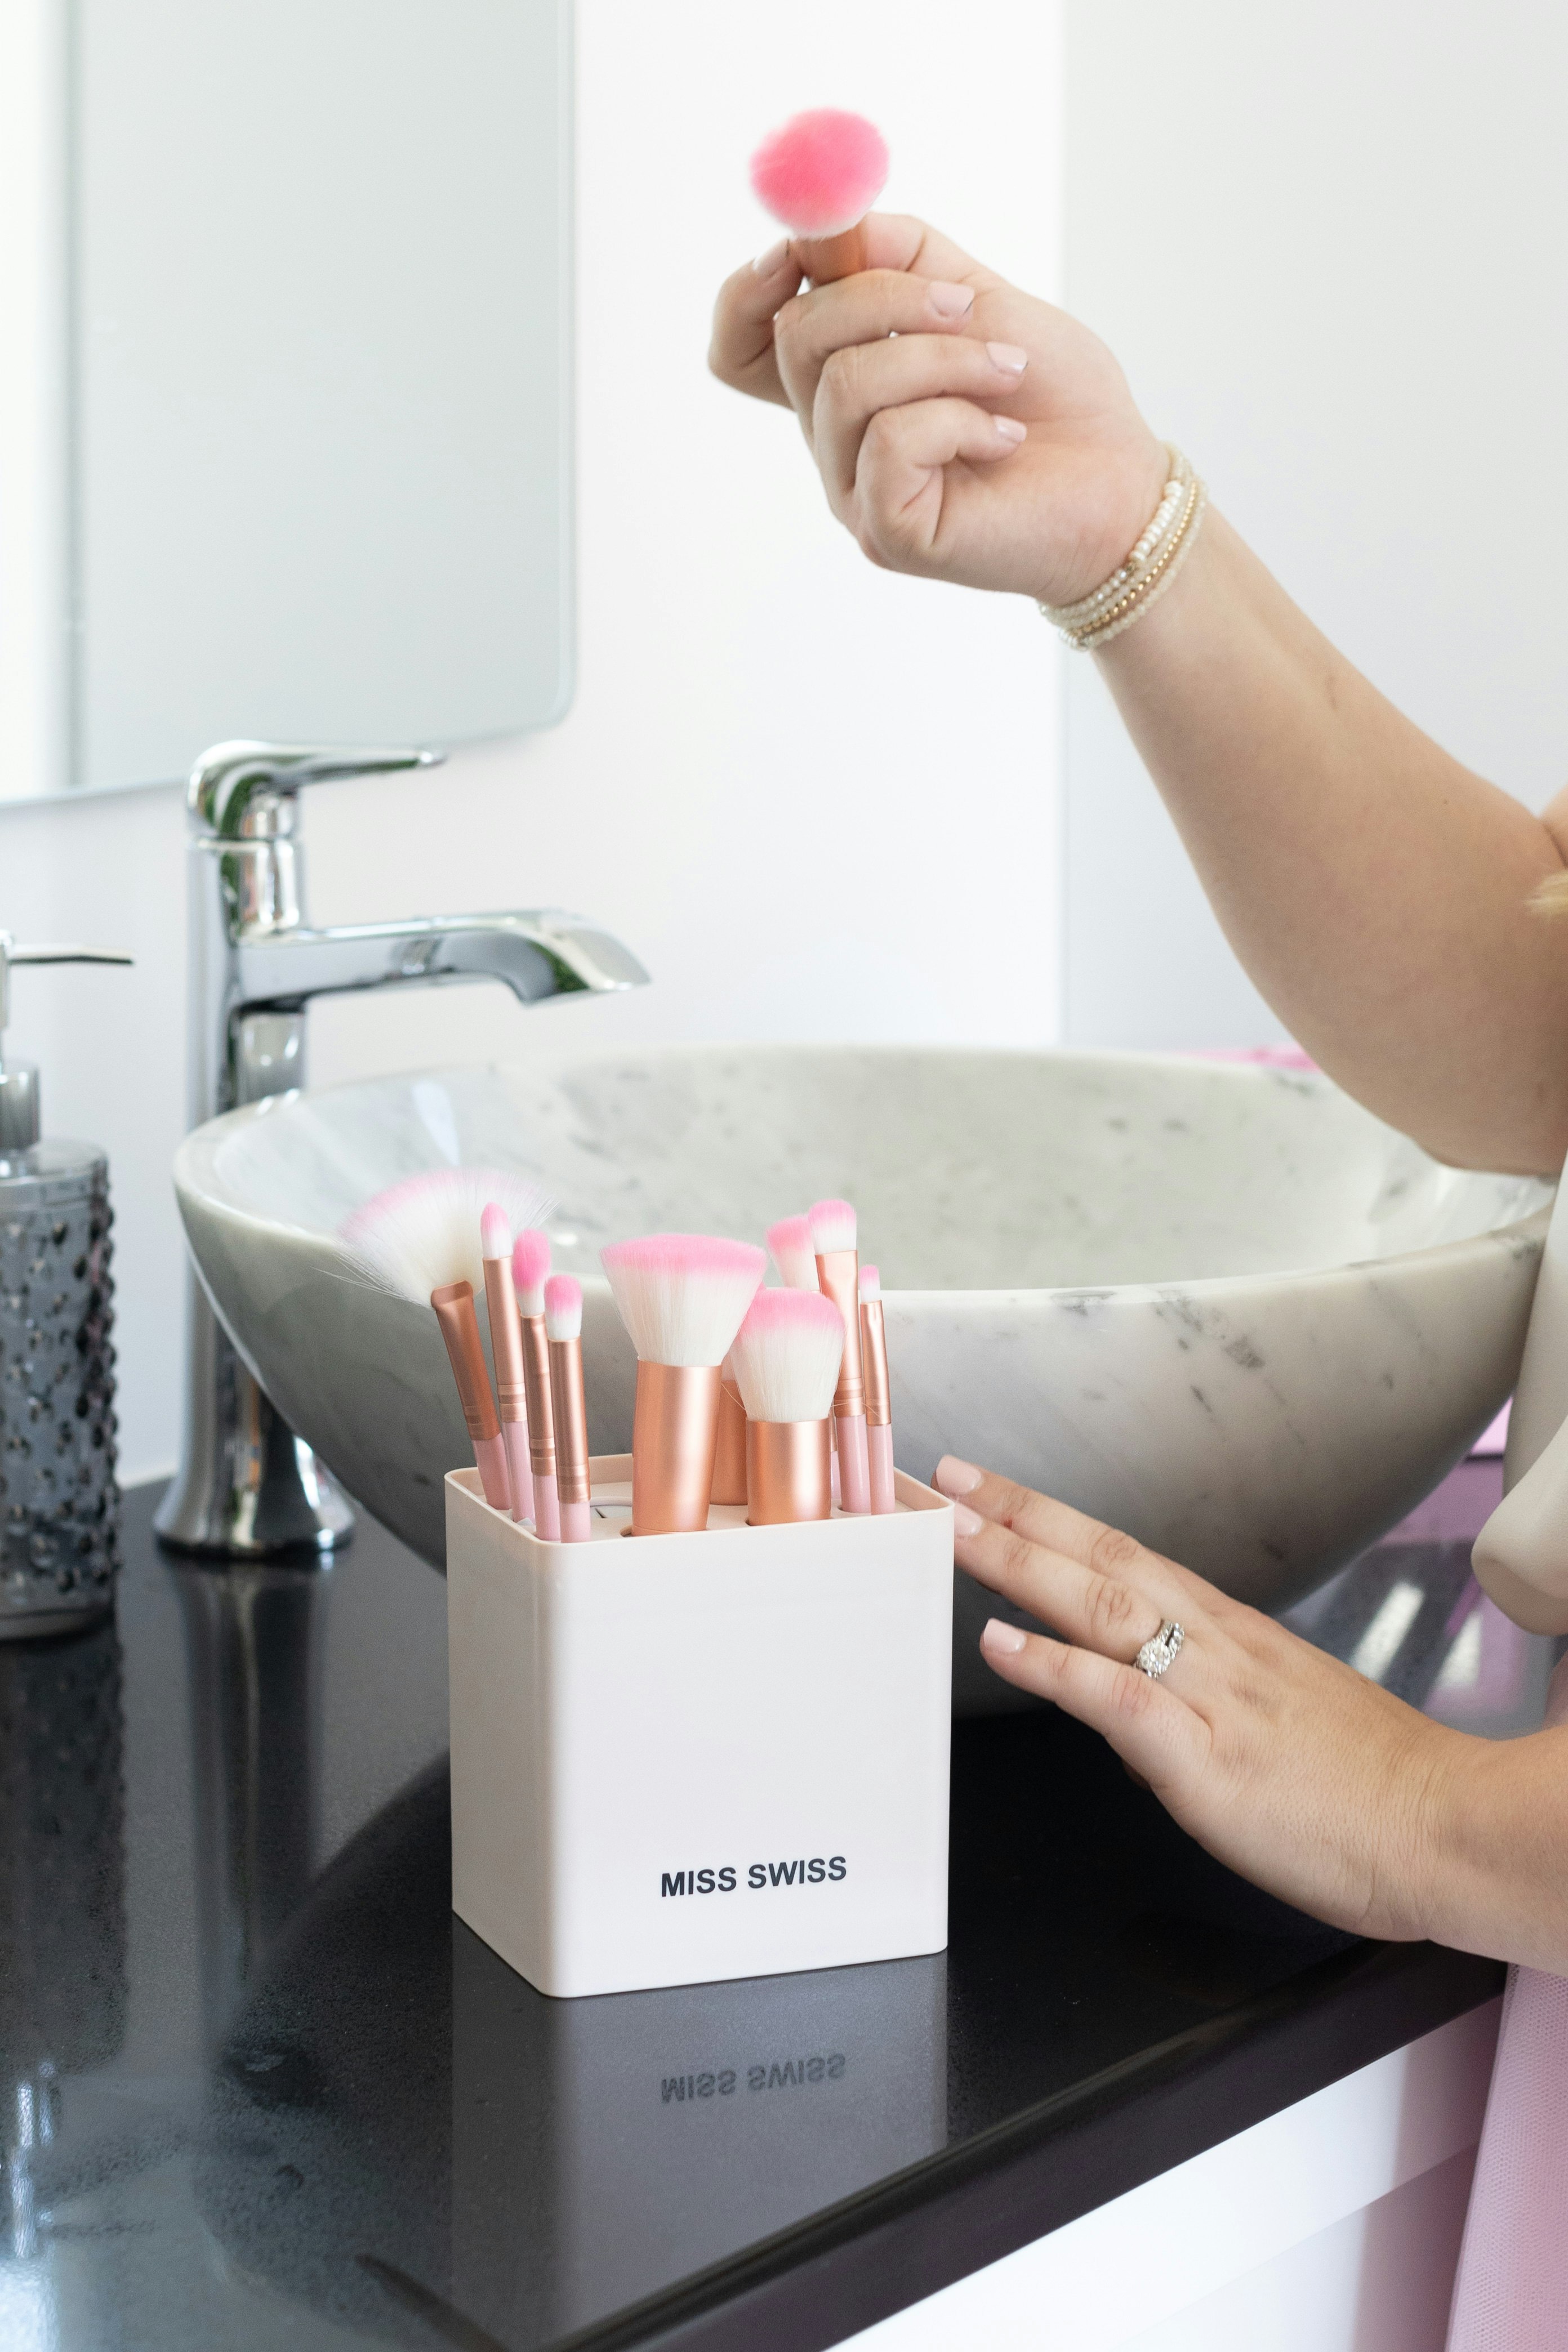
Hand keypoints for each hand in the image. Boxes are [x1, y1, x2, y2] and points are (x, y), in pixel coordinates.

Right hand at [709, 213, 1167, 606]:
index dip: (748, 291)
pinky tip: (1005, 437)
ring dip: (941, 359)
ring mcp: (852, 490)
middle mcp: (831, 438)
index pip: (739, 342)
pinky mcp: (887, 532)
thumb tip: (828, 223)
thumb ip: (902, 255)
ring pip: (845, 385)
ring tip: (1007, 375)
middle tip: (965, 305)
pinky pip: (889, 442)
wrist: (1120, 480)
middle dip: (884, 297)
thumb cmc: (1054, 395)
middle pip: (793, 338)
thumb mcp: (978, 296)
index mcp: (840, 379)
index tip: (803, 247)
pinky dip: (959, 421)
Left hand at [935, 1454, 1466, 1944]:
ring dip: (1013, 1561)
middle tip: (928, 1477)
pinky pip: (1119, 1698)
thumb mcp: (1272, 1712)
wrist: (1443, 1826)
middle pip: (1093, 1556)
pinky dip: (1055, 1666)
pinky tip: (1000, 1643)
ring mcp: (1207, 1694)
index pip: (1113, 1552)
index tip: (974, 1485)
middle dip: (1005, 1512)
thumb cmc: (1365, 1784)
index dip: (1039, 1514)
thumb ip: (1197, 1689)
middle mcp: (1210, 1642)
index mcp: (1224, 1630)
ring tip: (941, 1528)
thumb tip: (1129, 1686)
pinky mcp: (1207, 1758)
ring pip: (1096, 1605)